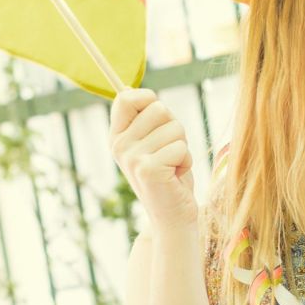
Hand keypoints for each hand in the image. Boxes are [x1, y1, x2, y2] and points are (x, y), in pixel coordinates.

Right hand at [110, 88, 197, 231]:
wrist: (173, 216)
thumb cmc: (170, 175)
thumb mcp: (154, 143)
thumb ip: (146, 120)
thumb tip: (132, 88)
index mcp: (117, 136)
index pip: (126, 97)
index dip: (149, 99)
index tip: (160, 117)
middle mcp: (119, 146)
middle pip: (159, 109)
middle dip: (175, 128)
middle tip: (170, 152)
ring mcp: (132, 158)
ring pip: (175, 128)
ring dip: (183, 147)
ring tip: (173, 166)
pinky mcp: (149, 170)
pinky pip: (181, 148)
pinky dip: (187, 161)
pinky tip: (176, 176)